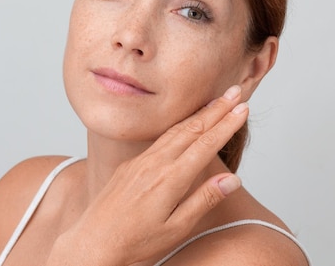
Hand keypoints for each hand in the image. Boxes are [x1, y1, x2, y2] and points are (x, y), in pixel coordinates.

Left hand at [46, 85, 247, 265]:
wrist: (91, 243)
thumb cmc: (135, 243)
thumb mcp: (176, 229)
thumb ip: (204, 200)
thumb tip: (232, 180)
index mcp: (171, 180)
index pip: (206, 145)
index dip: (226, 124)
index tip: (243, 108)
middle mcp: (155, 164)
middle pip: (193, 129)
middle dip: (217, 108)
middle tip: (235, 91)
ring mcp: (141, 161)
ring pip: (175, 130)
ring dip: (199, 113)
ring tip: (216, 100)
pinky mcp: (130, 164)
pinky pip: (159, 138)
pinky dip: (178, 125)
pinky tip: (185, 122)